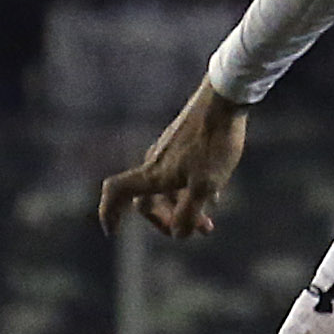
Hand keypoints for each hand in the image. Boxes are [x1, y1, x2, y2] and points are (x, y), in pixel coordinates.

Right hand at [98, 82, 249, 238]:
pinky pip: (181, 175)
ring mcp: (169, 152)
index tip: (114, 232)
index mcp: (153, 173)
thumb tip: (178, 234)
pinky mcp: (185, 143)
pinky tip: (215, 194)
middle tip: (190, 232)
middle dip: (167, 220)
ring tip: (208, 223)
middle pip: (147, 199)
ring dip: (184, 208)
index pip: (117, 192)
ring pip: (168, 188)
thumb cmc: (213, 143)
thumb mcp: (205, 185)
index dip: (109, 212)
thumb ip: (189, 213)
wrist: (225, 100)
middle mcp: (155, 162)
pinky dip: (191, 190)